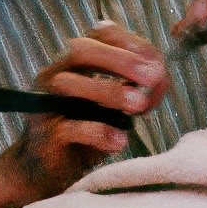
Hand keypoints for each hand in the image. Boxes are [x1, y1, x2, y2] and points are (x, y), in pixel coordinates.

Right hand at [0, 21, 167, 207]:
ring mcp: (46, 104)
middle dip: (120, 60)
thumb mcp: (113, 106)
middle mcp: (55, 75)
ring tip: (139, 105)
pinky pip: (70, 128)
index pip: (97, 35)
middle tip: (152, 76)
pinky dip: (99, 132)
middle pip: (81, 50)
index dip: (128, 41)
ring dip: (111, 92)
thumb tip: (161, 77)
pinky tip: (120, 140)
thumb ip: (134, 88)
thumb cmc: (83, 134)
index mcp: (73, 63)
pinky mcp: (45, 136)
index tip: (155, 59)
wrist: (45, 172)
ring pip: (70, 84)